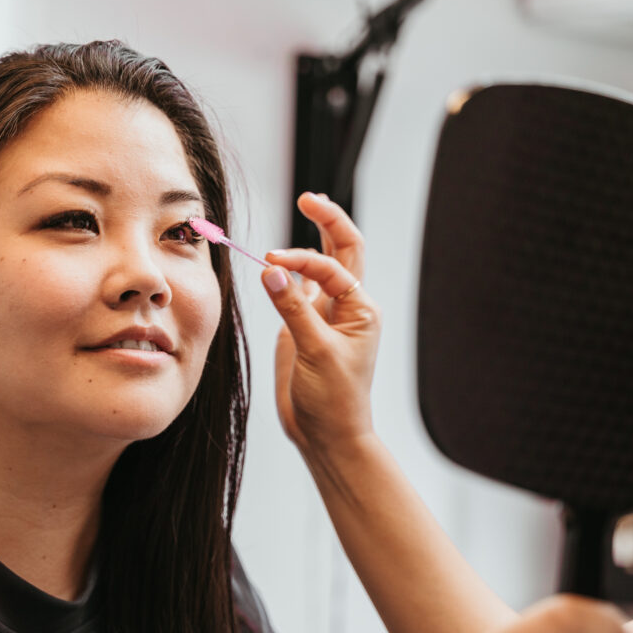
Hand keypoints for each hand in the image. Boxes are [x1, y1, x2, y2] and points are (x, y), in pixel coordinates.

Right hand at [263, 192, 380, 451]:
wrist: (326, 435)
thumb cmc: (334, 400)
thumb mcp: (315, 352)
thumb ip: (293, 309)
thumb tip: (272, 270)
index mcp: (360, 310)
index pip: (333, 266)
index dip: (304, 259)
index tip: (273, 262)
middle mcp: (346, 307)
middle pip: (342, 251)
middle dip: (328, 222)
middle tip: (309, 198)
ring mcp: (325, 315)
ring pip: (323, 267)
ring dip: (312, 242)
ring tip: (305, 210)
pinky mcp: (305, 326)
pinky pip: (301, 289)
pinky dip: (293, 271)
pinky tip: (284, 259)